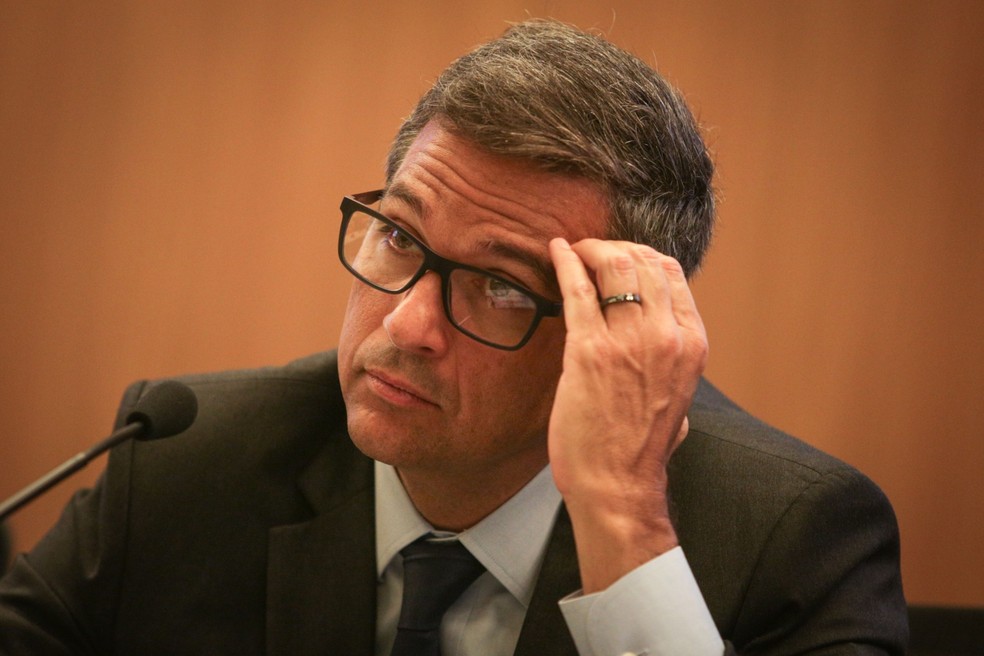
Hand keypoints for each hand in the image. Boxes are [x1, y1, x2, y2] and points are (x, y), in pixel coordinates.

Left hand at [547, 237, 707, 592]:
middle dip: (614, 246)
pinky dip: (565, 263)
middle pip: (644, 260)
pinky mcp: (590, 351)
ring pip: (614, 265)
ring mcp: (629, 341)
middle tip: (591, 250)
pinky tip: (555, 251)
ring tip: (573, 251)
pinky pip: (578, 290)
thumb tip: (662, 340)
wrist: (618, 485)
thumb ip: (673, 361)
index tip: (618, 256)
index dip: (641, 254)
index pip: (671, 272)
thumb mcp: (679, 396)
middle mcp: (667, 335)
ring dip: (590, 250)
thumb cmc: (641, 446)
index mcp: (692, 343)